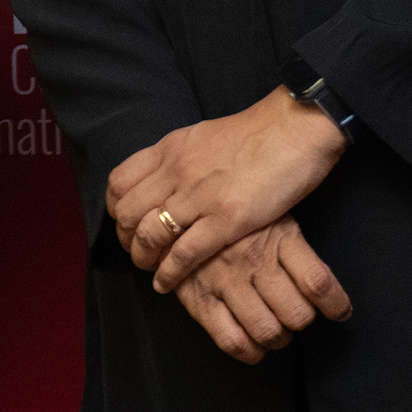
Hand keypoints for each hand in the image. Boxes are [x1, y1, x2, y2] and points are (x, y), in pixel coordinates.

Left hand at [107, 89, 348, 293]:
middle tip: (137, 251)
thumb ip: (180, 157)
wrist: (295, 129)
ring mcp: (200, 196)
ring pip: (149, 235)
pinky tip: (166, 283)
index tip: (125, 223)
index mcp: (170, 149)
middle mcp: (177, 171)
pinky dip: (169, 273)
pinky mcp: (227, 219)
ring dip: (143, 258)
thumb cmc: (257, 134)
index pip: (119, 182)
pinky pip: (184, 253)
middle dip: (125, 238)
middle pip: (127, 212)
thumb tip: (164, 177)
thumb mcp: (204, 136)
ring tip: (150, 269)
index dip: (116, 209)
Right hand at [172, 220, 353, 363]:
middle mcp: (254, 260)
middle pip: (297, 314)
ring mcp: (226, 281)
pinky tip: (255, 346)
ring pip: (268, 331)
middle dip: (302, 321)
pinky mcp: (200, 298)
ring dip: (279, 337)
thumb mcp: (273, 211)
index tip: (339, 311)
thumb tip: (324, 282)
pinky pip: (231, 341)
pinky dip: (250, 352)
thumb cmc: (235, 210)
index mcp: (279, 237)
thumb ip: (295, 243)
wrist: (180, 203)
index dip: (336, 305)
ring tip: (276, 328)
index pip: (318, 283)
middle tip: (297, 315)